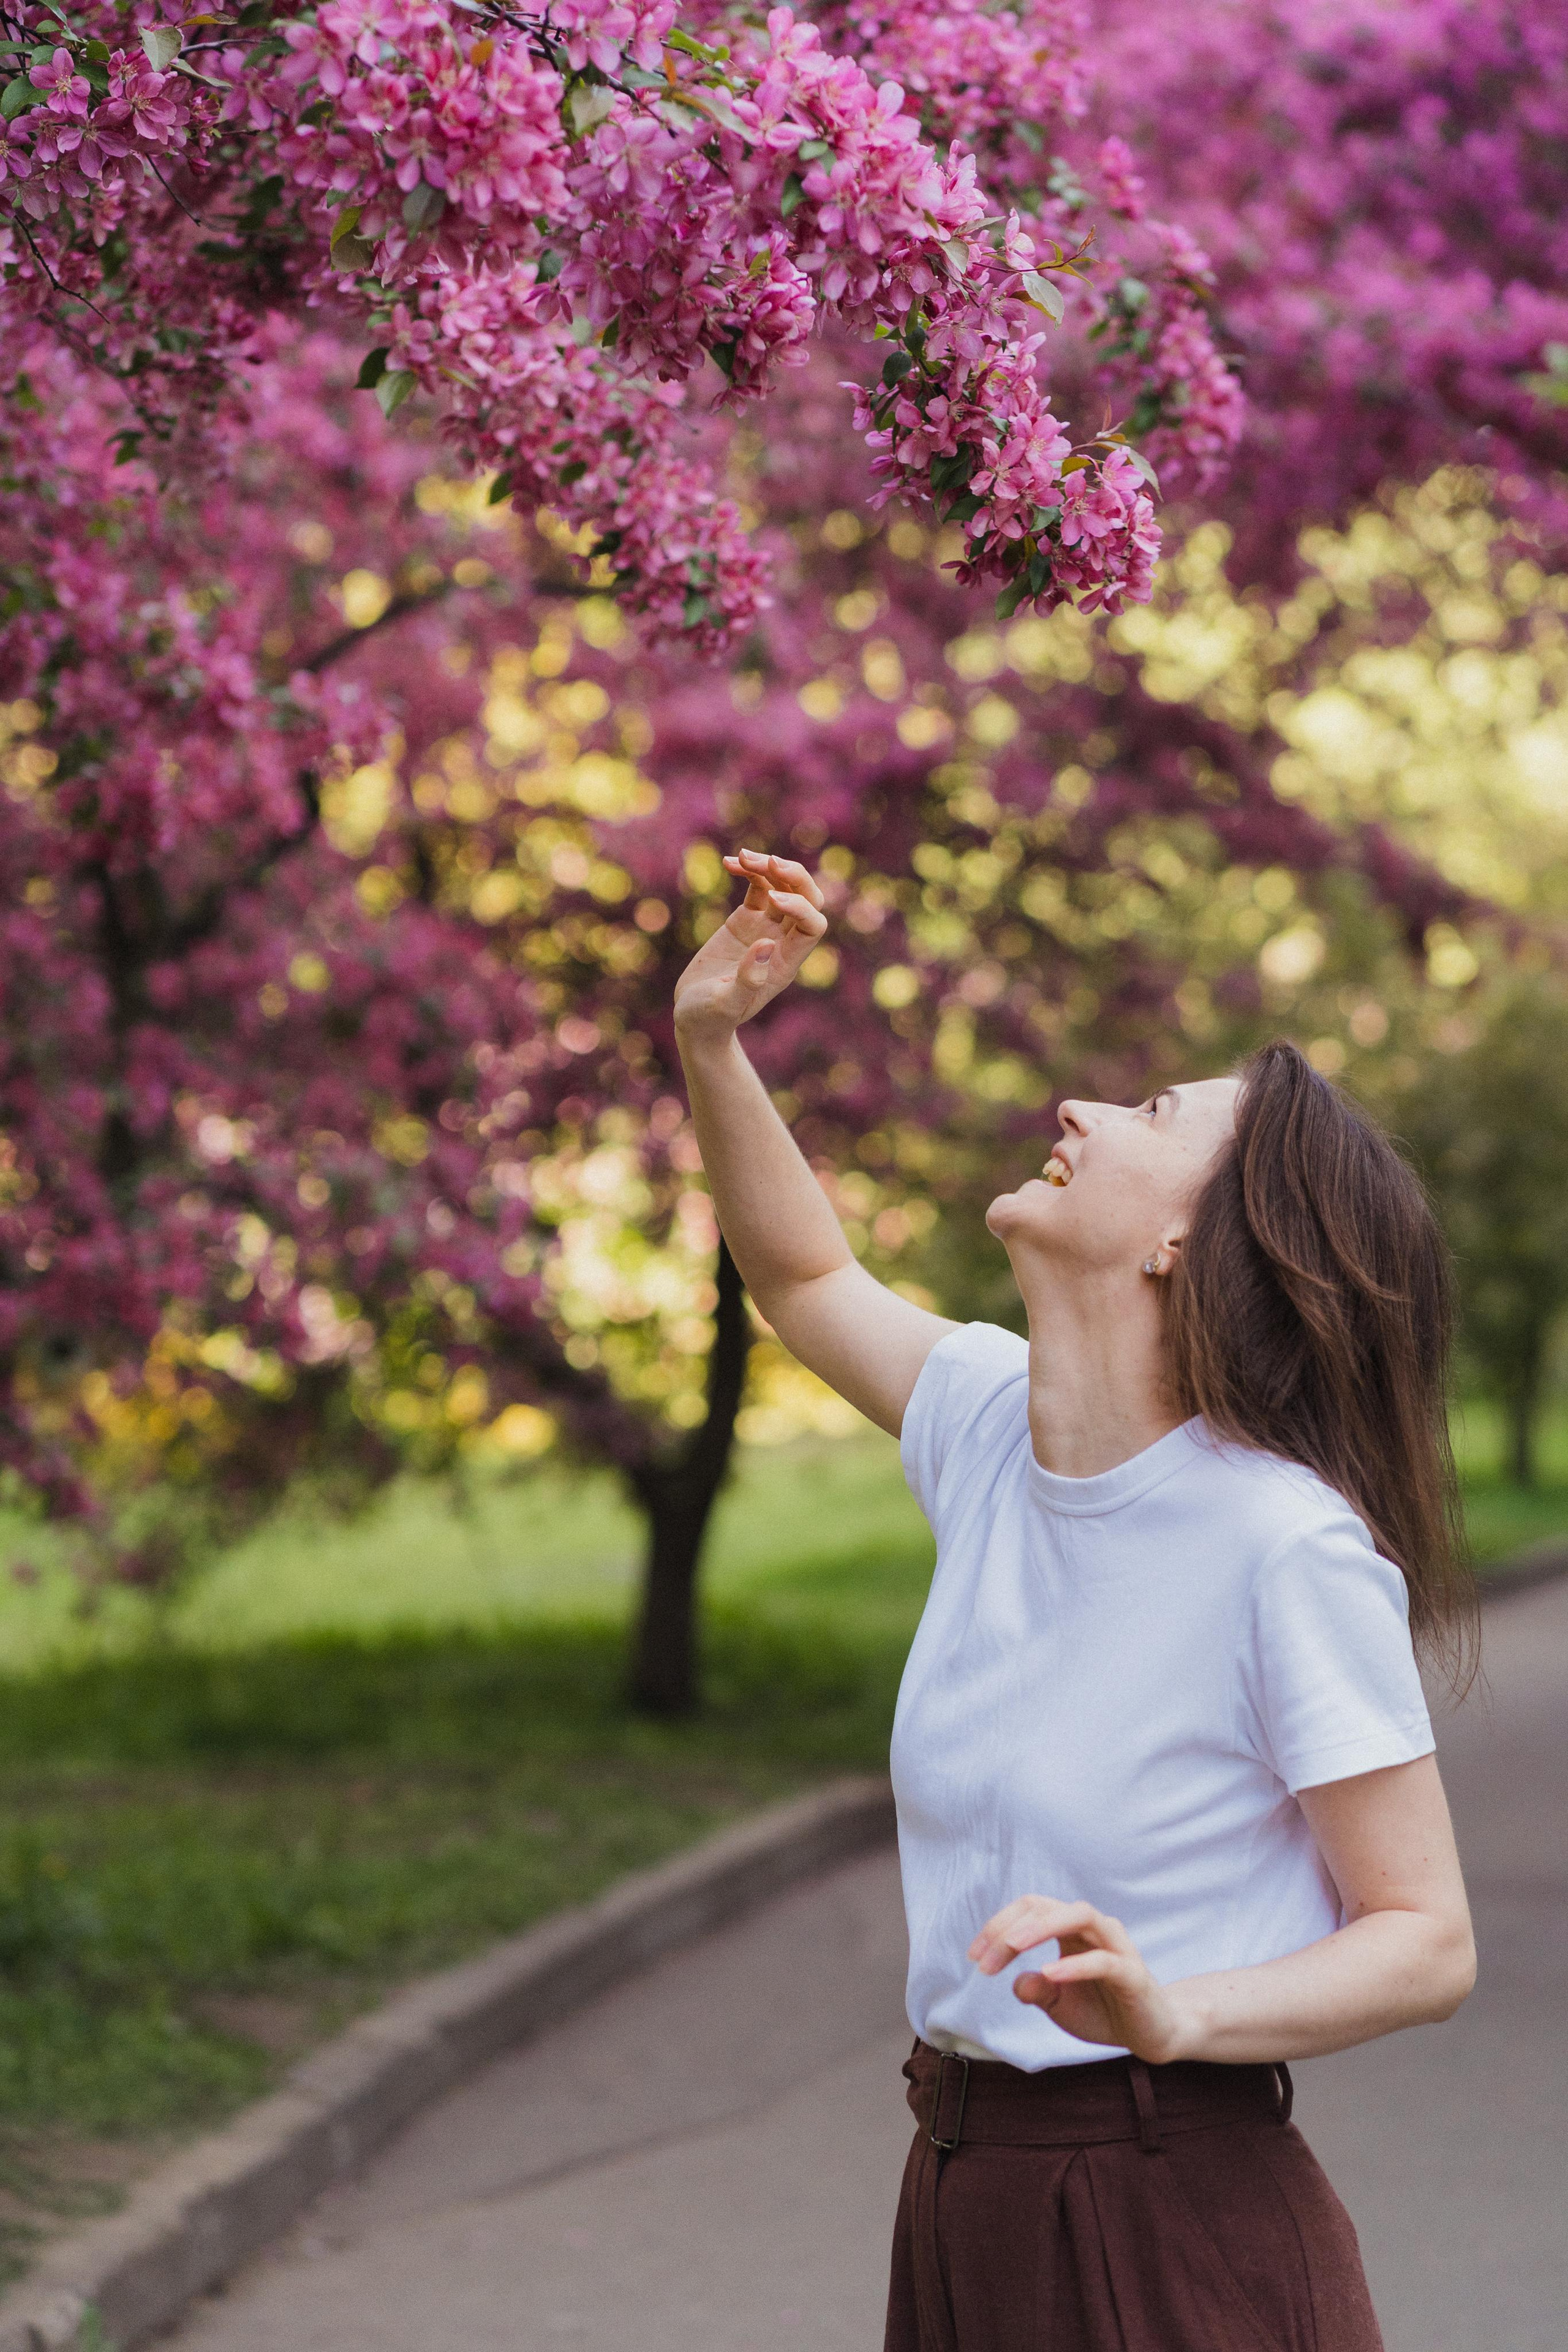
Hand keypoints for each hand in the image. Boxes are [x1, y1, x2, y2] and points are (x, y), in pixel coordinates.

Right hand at [672, 847, 828, 1045]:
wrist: (695, 1018)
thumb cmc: (709, 1018)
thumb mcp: (724, 1005)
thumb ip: (747, 981)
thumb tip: (766, 944)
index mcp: (785, 964)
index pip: (813, 926)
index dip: (801, 907)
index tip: (773, 900)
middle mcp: (782, 942)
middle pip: (809, 900)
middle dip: (794, 877)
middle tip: (769, 862)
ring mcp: (765, 929)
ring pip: (783, 887)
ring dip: (769, 867)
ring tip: (741, 857)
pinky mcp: (746, 920)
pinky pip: (758, 888)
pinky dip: (749, 871)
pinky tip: (730, 862)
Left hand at [969, 1897, 1194, 2063]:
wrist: (1150, 2034)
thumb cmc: (1103, 2011)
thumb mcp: (1059, 2004)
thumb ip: (1036, 1991)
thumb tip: (1015, 1983)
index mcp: (1070, 1930)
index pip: (1030, 1909)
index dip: (998, 1927)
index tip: (974, 1957)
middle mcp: (1093, 1928)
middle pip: (1046, 1906)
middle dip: (1009, 1929)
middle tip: (984, 1960)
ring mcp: (1115, 1946)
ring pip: (1079, 1915)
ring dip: (1041, 1926)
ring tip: (1013, 1945)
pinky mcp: (1132, 1973)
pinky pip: (1103, 1960)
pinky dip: (1075, 1964)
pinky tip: (1050, 1974)